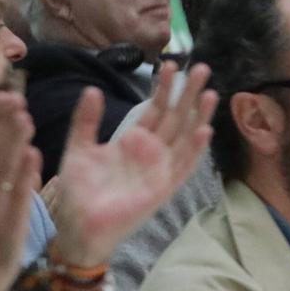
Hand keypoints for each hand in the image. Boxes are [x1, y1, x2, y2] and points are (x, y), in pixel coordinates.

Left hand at [47, 64, 215, 268]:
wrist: (80, 225)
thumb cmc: (79, 191)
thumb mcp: (79, 148)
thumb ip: (86, 121)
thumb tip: (93, 89)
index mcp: (134, 141)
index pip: (155, 108)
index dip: (164, 88)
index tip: (171, 65)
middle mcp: (153, 152)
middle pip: (176, 116)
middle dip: (189, 93)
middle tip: (201, 67)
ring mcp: (162, 168)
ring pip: (186, 136)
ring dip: (199, 115)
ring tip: (211, 91)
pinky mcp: (165, 187)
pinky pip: (185, 165)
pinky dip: (195, 149)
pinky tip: (205, 130)